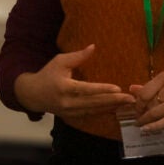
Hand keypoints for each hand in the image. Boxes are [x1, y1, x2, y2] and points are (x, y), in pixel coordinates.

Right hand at [14, 44, 134, 118]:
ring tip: (127, 104)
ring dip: (112, 107)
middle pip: (94, 102)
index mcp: (64, 87)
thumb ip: (77, 56)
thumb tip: (93, 47)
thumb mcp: (60, 61)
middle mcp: (67, 102)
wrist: (33, 95)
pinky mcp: (72, 117)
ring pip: (95, 110)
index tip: (118, 88)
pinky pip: (91, 115)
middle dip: (114, 101)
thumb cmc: (47, 74)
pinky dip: (104, 112)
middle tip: (130, 99)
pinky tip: (115, 108)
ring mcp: (70, 112)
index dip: (102, 89)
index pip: (86, 89)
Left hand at [130, 71, 163, 131]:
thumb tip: (131, 89)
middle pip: (148, 103)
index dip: (137, 102)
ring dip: (145, 120)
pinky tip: (146, 130)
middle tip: (137, 117)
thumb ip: (151, 86)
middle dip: (140, 112)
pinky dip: (153, 127)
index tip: (136, 107)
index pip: (144, 91)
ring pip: (155, 113)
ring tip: (140, 124)